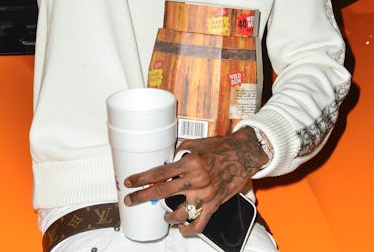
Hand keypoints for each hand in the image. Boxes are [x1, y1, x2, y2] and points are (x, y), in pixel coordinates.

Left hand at [123, 126, 267, 234]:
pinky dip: (188, 229)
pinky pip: (199, 223)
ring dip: (167, 215)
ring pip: (179, 213)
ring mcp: (205, 194)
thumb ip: (180, 153)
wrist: (243, 154)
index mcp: (190, 163)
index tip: (130, 182)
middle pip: (162, 192)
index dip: (142, 179)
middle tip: (131, 200)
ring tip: (164, 215)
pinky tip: (181, 227)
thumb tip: (167, 161)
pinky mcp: (214, 204)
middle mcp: (196, 180)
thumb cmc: (221, 147)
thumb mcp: (196, 143)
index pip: (160, 173)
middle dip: (143, 197)